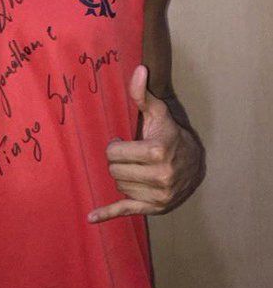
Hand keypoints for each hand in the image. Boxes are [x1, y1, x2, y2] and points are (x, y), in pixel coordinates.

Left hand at [88, 65, 203, 223]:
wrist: (196, 163)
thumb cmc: (170, 134)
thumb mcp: (157, 113)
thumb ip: (142, 94)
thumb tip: (139, 69)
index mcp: (158, 152)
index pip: (114, 153)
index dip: (115, 146)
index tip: (124, 142)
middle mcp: (160, 176)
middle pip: (114, 171)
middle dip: (118, 162)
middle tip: (129, 156)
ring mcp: (158, 195)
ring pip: (119, 186)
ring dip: (122, 177)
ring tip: (135, 168)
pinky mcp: (155, 208)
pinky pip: (125, 211)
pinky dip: (107, 214)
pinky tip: (91, 218)